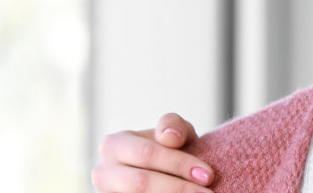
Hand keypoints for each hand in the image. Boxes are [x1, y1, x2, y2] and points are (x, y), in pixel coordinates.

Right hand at [92, 113, 216, 192]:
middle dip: (178, 188)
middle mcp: (104, 172)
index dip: (179, 164)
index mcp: (114, 145)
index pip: (147, 154)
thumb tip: (170, 137)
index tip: (208, 175)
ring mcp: (107, 192)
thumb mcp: (173, 132)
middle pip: (141, 182)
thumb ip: (173, 126)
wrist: (159, 172)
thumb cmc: (167, 150)